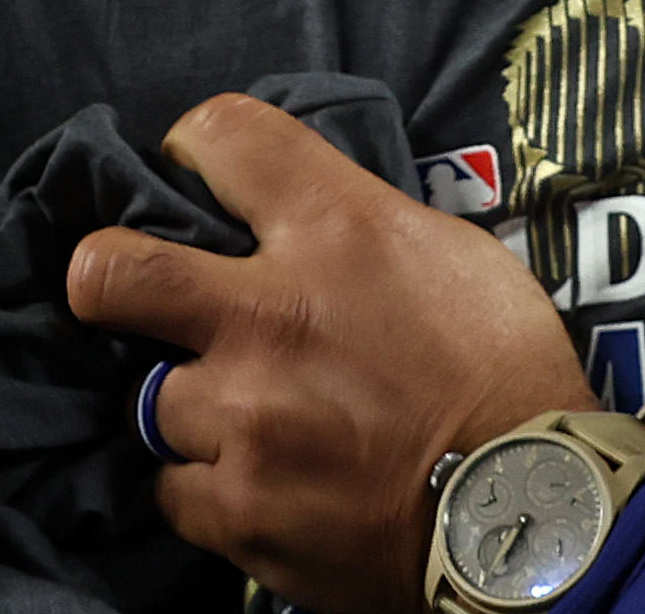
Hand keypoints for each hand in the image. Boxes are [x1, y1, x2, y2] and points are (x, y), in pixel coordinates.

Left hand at [65, 94, 596, 613]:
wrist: (536, 503)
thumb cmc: (508, 368)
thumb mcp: (456, 256)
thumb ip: (366, 230)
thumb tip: (311, 225)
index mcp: (339, 231)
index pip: (226, 135)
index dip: (196, 145)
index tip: (197, 170)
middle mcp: (270, 315)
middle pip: (112, 272)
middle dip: (108, 278)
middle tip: (134, 297)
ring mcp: (242, 417)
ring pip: (156, 402)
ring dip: (201, 410)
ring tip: (258, 423)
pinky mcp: (235, 508)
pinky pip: (179, 489)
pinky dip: (218, 487)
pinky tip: (270, 482)